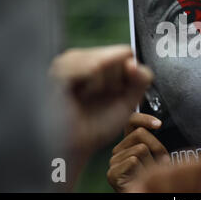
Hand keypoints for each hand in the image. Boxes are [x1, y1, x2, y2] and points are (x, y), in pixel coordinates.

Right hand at [50, 45, 152, 162]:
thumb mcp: (129, 100)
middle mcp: (84, 57)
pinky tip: (80, 96)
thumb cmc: (99, 125)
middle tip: (99, 98)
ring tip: (88, 98)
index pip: (127, 53)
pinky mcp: (60, 70)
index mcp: (100, 61)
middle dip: (115, 81)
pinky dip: (94, 86)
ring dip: (103, 85)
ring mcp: (70, 61)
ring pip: (105, 61)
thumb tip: (133, 62)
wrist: (76, 146)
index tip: (116, 93)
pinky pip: (93, 68)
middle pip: (118, 55)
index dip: (128, 75)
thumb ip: (140, 79)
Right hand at [107, 112, 168, 192]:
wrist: (150, 193)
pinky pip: (133, 160)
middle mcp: (119, 150)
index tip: (159, 124)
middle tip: (162, 162)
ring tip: (150, 174)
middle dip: (156, 147)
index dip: (144, 119)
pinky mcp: (112, 174)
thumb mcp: (160, 154)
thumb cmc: (156, 178)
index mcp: (129, 143)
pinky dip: (143, 171)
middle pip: (140, 133)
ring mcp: (114, 162)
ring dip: (152, 163)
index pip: (131, 120)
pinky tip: (142, 180)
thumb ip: (154, 139)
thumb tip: (157, 122)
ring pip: (140, 148)